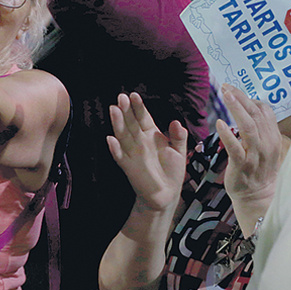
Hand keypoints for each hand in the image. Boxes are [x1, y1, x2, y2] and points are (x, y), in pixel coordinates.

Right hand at [107, 92, 187, 212]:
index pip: (143, 117)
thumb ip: (179, 136)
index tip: (134, 95)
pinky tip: (110, 140)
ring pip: (123, 135)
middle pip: (131, 123)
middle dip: (126, 110)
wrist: (167, 194)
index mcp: (151, 135)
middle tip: (121, 97)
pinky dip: (115, 148)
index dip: (138, 107)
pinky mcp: (128, 166)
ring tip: (114, 110)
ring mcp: (132, 153)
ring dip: (118, 123)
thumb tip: (176, 122)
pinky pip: (120, 156)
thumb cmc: (172, 171)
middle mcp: (140, 141)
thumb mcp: (180, 151)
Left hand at [216, 84, 288, 230]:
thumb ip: (260, 127)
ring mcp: (256, 156)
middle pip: (256, 115)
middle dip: (241, 98)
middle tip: (226, 86)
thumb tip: (251, 105)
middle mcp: (267, 144)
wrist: (258, 196)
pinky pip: (236, 149)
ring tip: (225, 96)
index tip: (234, 88)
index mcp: (272, 137)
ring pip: (249, 128)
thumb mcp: (265, 146)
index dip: (249, 98)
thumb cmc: (259, 168)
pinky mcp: (243, 167)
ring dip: (237, 110)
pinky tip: (219, 124)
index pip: (265, 111)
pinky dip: (228, 135)